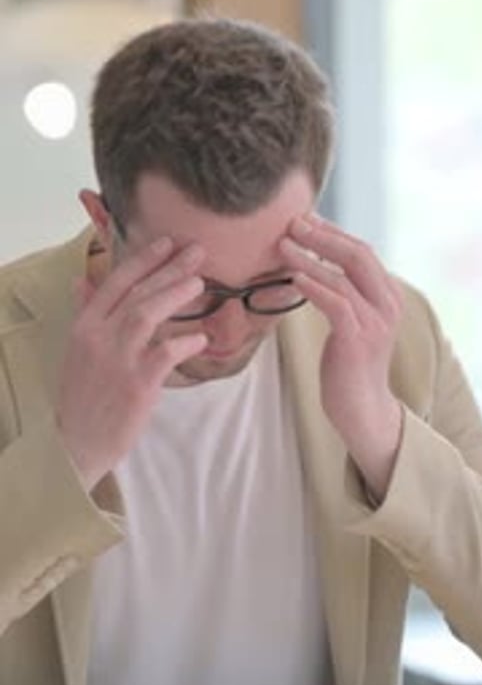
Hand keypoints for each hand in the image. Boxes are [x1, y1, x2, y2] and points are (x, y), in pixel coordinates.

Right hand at [56, 237, 206, 491]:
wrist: (76, 442)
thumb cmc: (83, 395)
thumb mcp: (77, 350)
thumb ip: (86, 313)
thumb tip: (81, 280)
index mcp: (84, 326)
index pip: (115, 282)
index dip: (142, 260)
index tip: (166, 242)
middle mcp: (98, 337)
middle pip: (137, 293)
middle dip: (168, 269)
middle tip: (196, 252)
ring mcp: (117, 359)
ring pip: (147, 314)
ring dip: (175, 294)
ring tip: (199, 282)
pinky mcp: (136, 384)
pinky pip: (166, 353)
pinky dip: (186, 343)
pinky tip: (201, 338)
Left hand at [280, 214, 403, 499]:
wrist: (362, 409)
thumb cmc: (348, 366)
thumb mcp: (350, 323)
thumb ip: (342, 294)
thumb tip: (313, 265)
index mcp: (387, 295)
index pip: (362, 251)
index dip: (333, 232)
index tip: (304, 218)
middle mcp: (387, 304)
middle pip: (357, 255)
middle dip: (323, 235)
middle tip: (292, 222)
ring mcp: (375, 322)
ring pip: (343, 276)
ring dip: (309, 257)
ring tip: (282, 244)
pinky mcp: (358, 339)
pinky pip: (335, 303)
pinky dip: (312, 286)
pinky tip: (291, 278)